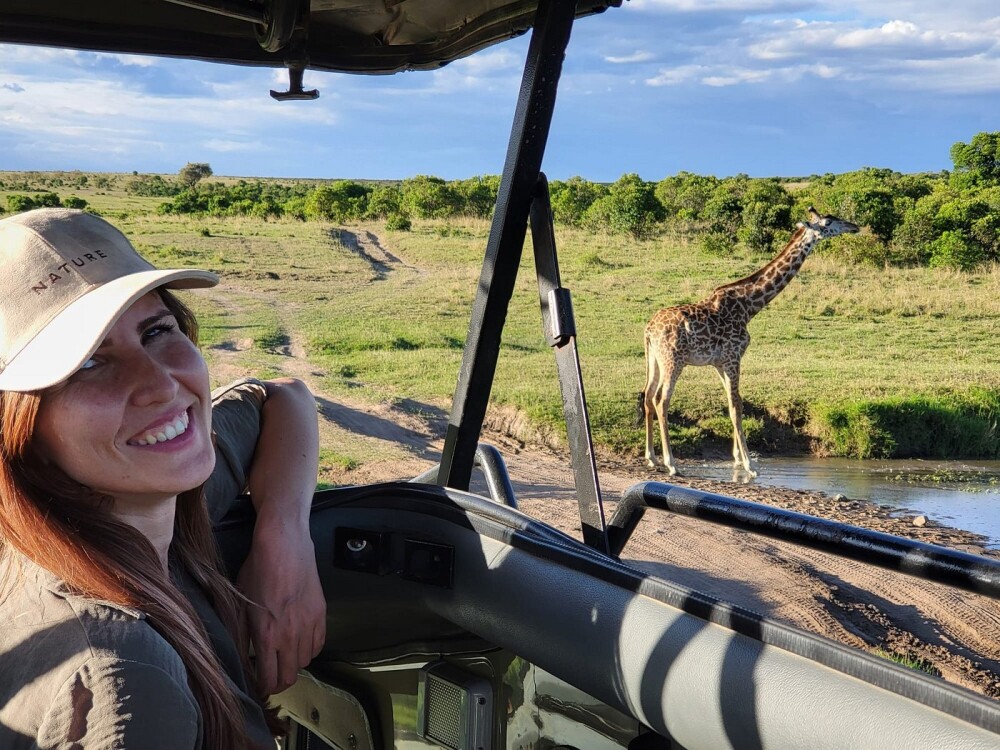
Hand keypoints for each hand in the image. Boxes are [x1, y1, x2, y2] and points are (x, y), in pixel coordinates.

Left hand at [237, 516, 325, 695]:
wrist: (284, 544)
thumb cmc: (258, 569)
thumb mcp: (240, 602)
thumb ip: (240, 634)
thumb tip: (239, 658)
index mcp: (266, 634)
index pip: (269, 679)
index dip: (262, 687)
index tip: (257, 684)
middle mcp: (290, 635)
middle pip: (289, 676)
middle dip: (278, 682)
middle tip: (269, 675)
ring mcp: (309, 625)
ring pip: (305, 662)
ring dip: (293, 663)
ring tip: (282, 654)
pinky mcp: (321, 614)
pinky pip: (319, 645)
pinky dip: (309, 649)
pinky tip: (299, 641)